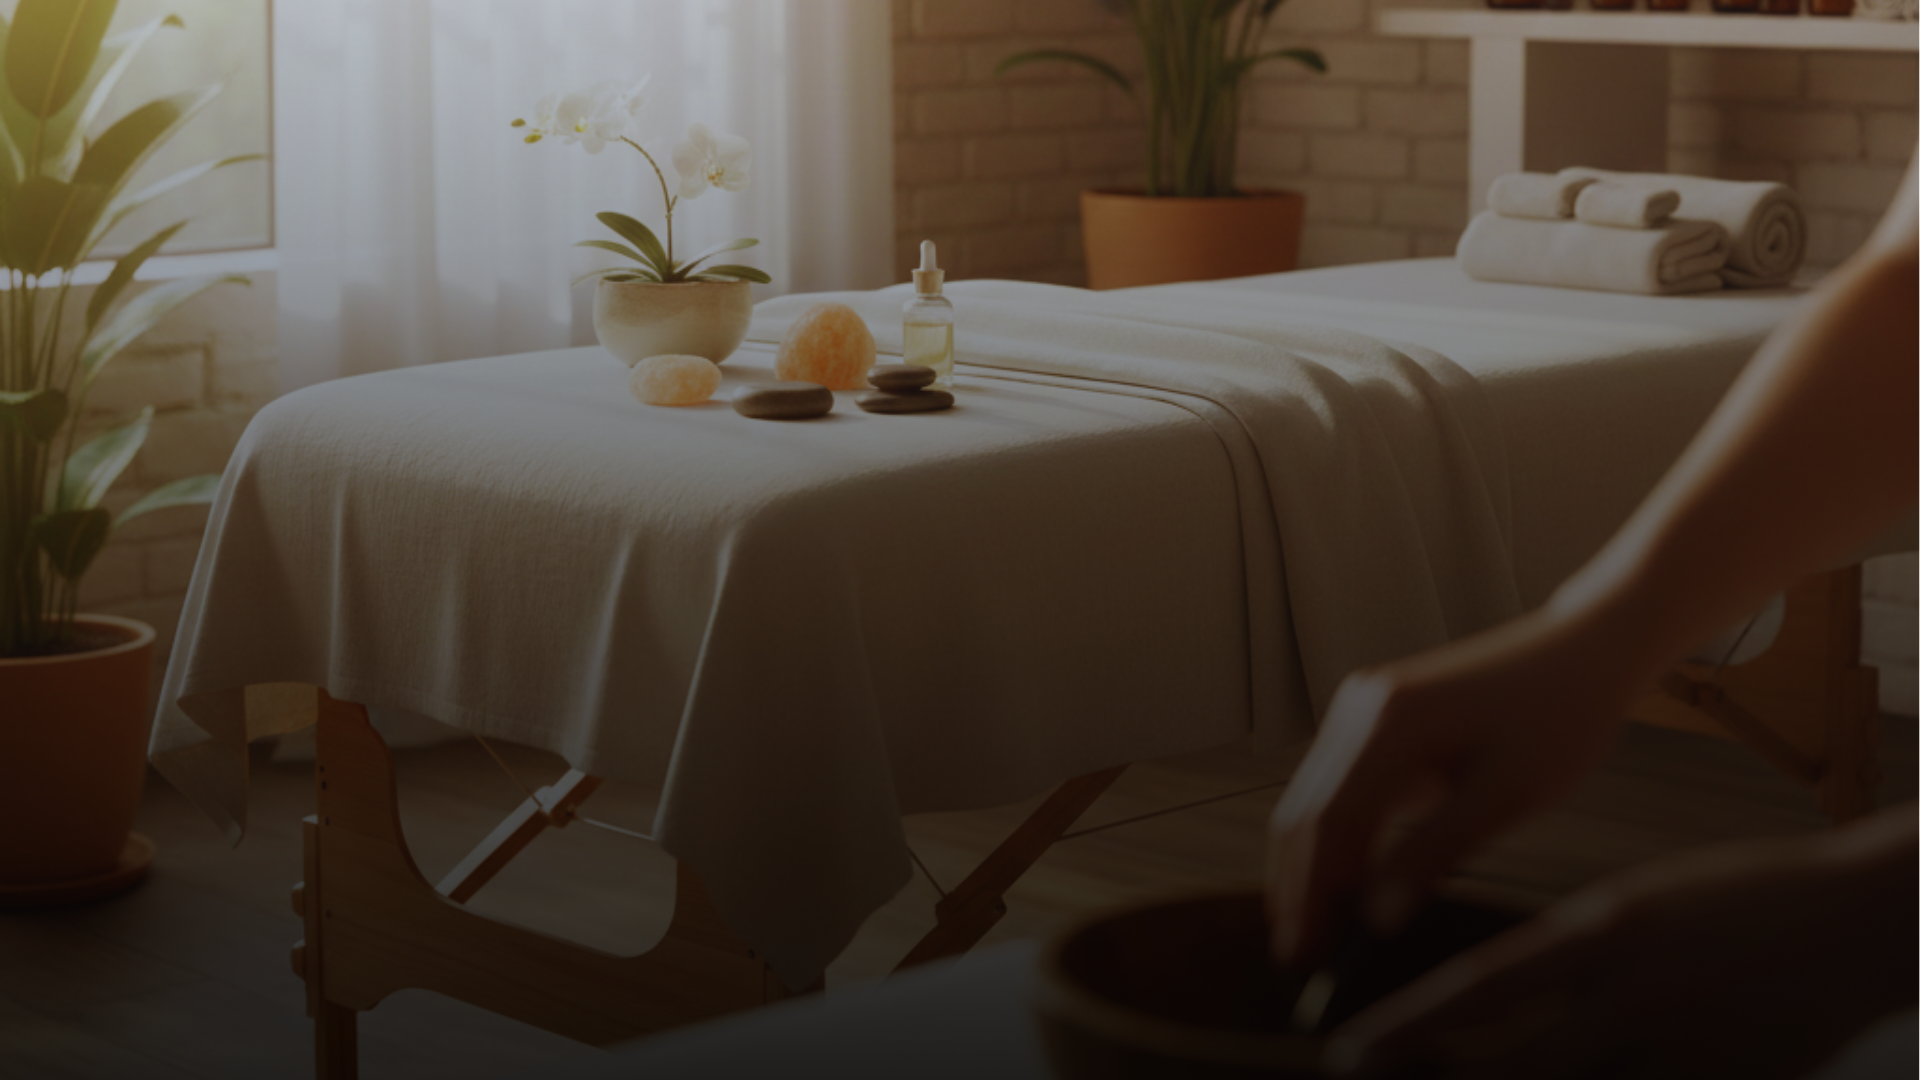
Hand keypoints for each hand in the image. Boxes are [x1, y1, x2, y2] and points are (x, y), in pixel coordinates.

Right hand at [1267, 602, 1655, 965]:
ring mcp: (1363, 707)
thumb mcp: (1506, 798)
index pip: (1327, 821)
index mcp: (1390, 723)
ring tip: (1311, 927)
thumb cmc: (1560, 719)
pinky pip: (1339, 781)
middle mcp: (1361, 708)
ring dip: (1310, 862)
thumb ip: (1433, 855)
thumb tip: (1375, 918)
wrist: (1583, 651)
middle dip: (1296, 885)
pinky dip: (1335, 834)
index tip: (1303, 951)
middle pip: (1305, 809)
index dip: (1309, 892)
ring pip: (1313, 796)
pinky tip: (1344, 878)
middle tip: (1294, 955)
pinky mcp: (1376, 715)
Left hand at [1326, 807, 1917, 1079]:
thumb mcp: (1631, 908)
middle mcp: (1640, 997)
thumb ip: (1561, 961)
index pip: (1482, 989)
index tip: (1349, 1052)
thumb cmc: (1729, 901)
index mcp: (1607, 931)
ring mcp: (1691, 1054)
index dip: (1409, 1027)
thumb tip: (1477, 1008)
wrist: (1860, 920)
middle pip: (1518, 1068)